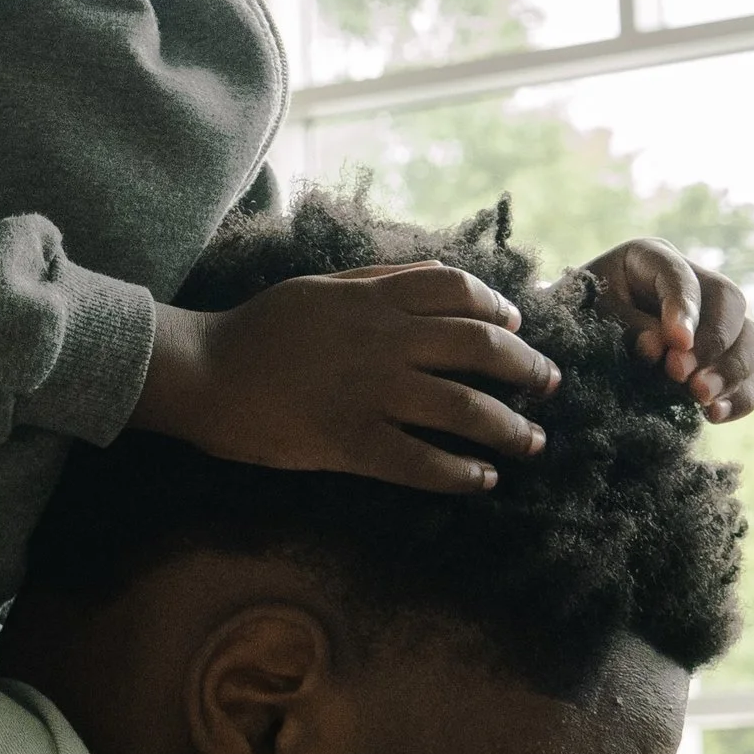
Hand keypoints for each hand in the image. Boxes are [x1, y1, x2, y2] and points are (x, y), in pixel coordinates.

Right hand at [132, 263, 560, 494]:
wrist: (203, 372)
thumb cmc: (259, 328)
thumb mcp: (321, 285)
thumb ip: (379, 277)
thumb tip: (436, 272)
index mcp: (375, 298)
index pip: (458, 292)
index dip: (499, 308)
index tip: (518, 328)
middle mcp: (384, 340)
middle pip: (479, 348)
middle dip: (527, 369)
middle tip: (549, 388)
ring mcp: (370, 392)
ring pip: (463, 408)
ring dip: (509, 428)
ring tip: (532, 443)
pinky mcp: (350, 440)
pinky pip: (420, 461)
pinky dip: (460, 473)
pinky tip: (482, 480)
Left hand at [582, 239, 753, 422]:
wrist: (567, 350)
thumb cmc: (573, 324)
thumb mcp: (588, 318)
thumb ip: (626, 327)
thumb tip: (661, 348)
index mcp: (650, 259)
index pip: (680, 275)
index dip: (684, 309)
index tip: (678, 345)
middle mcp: (691, 283)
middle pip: (730, 302)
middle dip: (714, 343)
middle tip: (684, 377)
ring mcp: (712, 322)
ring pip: (750, 338)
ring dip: (732, 371)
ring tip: (700, 398)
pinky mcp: (720, 362)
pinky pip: (751, 377)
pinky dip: (739, 397)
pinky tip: (714, 414)